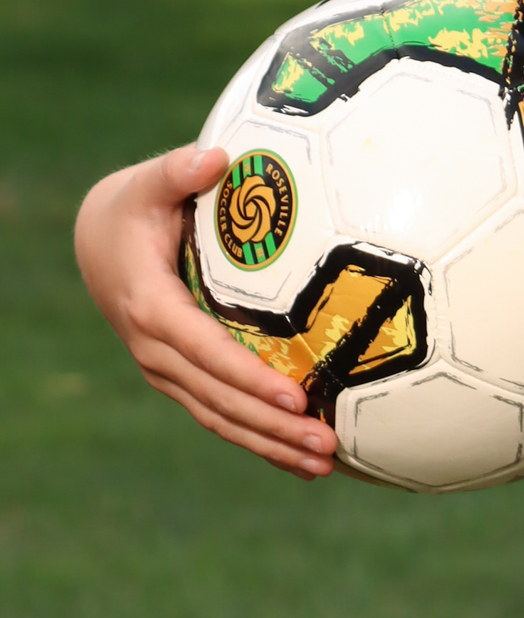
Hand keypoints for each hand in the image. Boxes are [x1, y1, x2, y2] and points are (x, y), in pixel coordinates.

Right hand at [74, 146, 335, 479]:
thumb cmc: (139, 205)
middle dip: (271, 425)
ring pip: (220, 417)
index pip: (205, 350)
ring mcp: (167, 370)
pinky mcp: (181, 378)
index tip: (295, 395)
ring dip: (271, 444)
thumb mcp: (150, 183)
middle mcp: (154, 349)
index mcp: (151, 307)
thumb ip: (178, 170)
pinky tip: (304, 459)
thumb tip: (215, 156)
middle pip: (218, 398)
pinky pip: (221, 414)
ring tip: (325, 461)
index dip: (248, 376)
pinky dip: (260, 439)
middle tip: (327, 443)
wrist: (102, 242)